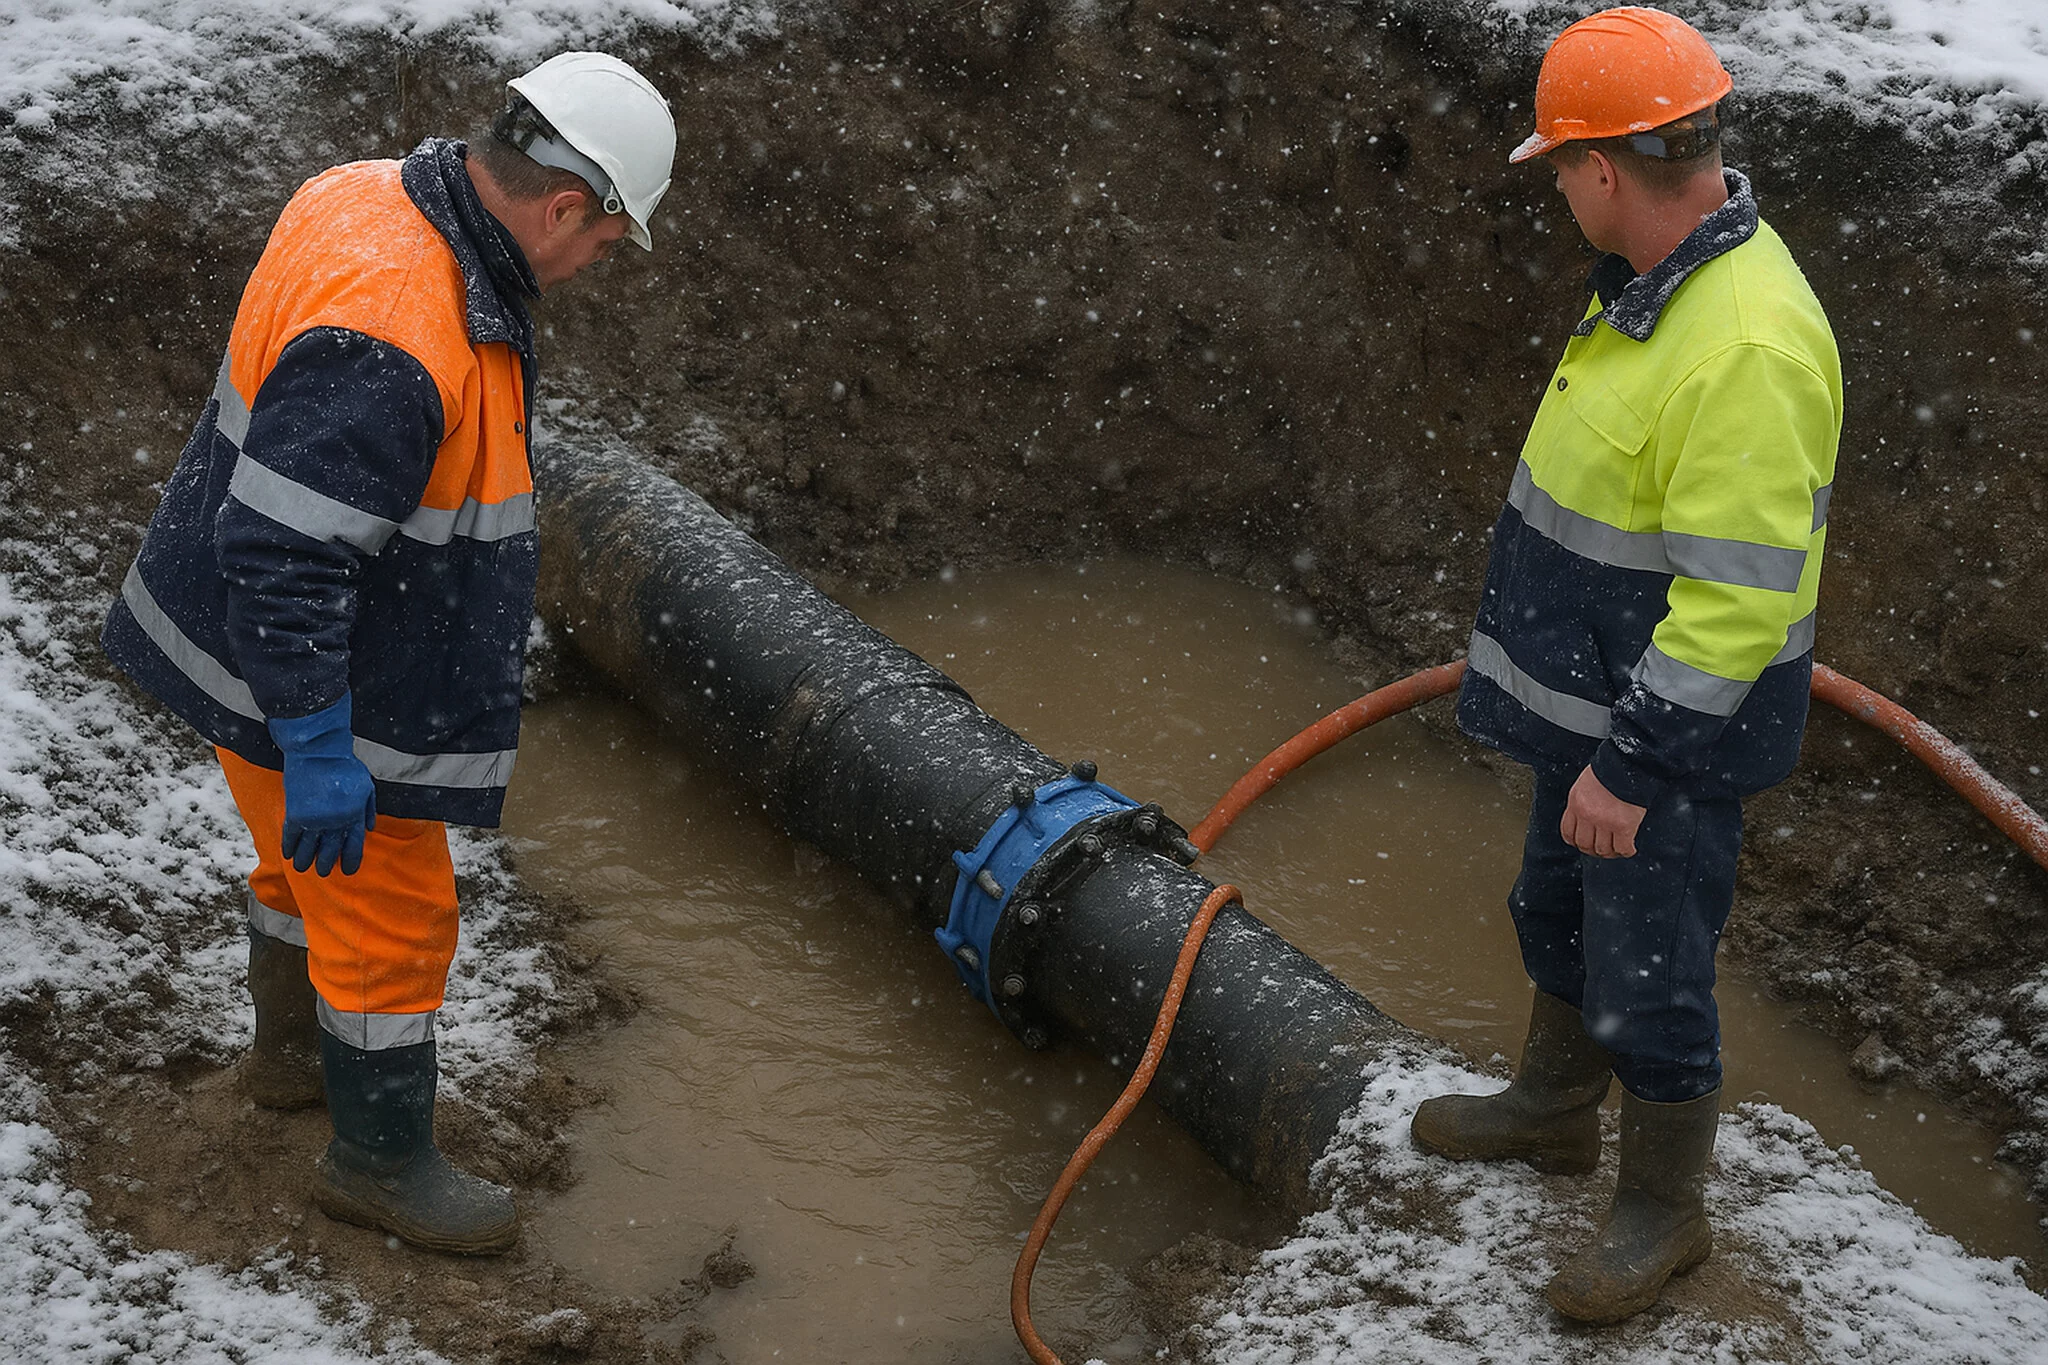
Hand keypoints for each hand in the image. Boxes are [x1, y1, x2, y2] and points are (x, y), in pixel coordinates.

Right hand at [268, 696, 377, 876]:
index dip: (350, 860)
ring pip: (309, 848)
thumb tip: (370, 827)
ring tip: (302, 868)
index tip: (347, 871)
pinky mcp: (296, 815)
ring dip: (305, 861)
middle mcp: (335, 822)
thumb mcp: (367, 786)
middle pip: (330, 851)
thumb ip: (369, 808)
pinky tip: (288, 855)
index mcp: (354, 816)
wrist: (318, 753)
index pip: (354, 845)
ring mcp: (315, 820)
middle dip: (325, 864)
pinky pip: (291, 837)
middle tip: (322, 872)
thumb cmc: (345, 767)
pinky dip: (289, 847)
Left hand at [1560, 765, 1645, 858]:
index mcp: (1575, 803)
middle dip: (1592, 850)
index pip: (1568, 832)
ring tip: (1616, 849)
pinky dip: (1626, 851)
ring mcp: (1605, 822)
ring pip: (1603, 849)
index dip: (1575, 842)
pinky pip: (1623, 848)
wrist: (1629, 763)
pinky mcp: (1624, 826)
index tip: (1582, 843)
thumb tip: (1585, 818)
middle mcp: (1587, 815)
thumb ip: (1583, 801)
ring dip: (1610, 853)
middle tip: (1601, 849)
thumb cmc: (1609, 769)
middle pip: (1584, 844)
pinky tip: (1629, 849)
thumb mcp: (1585, 784)